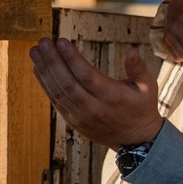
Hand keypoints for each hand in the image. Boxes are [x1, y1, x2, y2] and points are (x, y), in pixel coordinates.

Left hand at [28, 37, 163, 147]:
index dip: (72, 58)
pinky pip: (56, 101)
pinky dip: (45, 84)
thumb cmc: (142, 108)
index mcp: (112, 97)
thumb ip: (138, 68)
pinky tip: (38, 69)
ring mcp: (81, 117)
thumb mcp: (148, 87)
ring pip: (58, 92)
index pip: (87, 76)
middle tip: (42, 42)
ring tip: (34, 51)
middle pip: (67, 83)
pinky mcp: (74, 121)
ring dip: (44, 70)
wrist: (136, 142)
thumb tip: (132, 50)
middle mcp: (94, 109)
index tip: (60, 41)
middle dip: (52, 61)